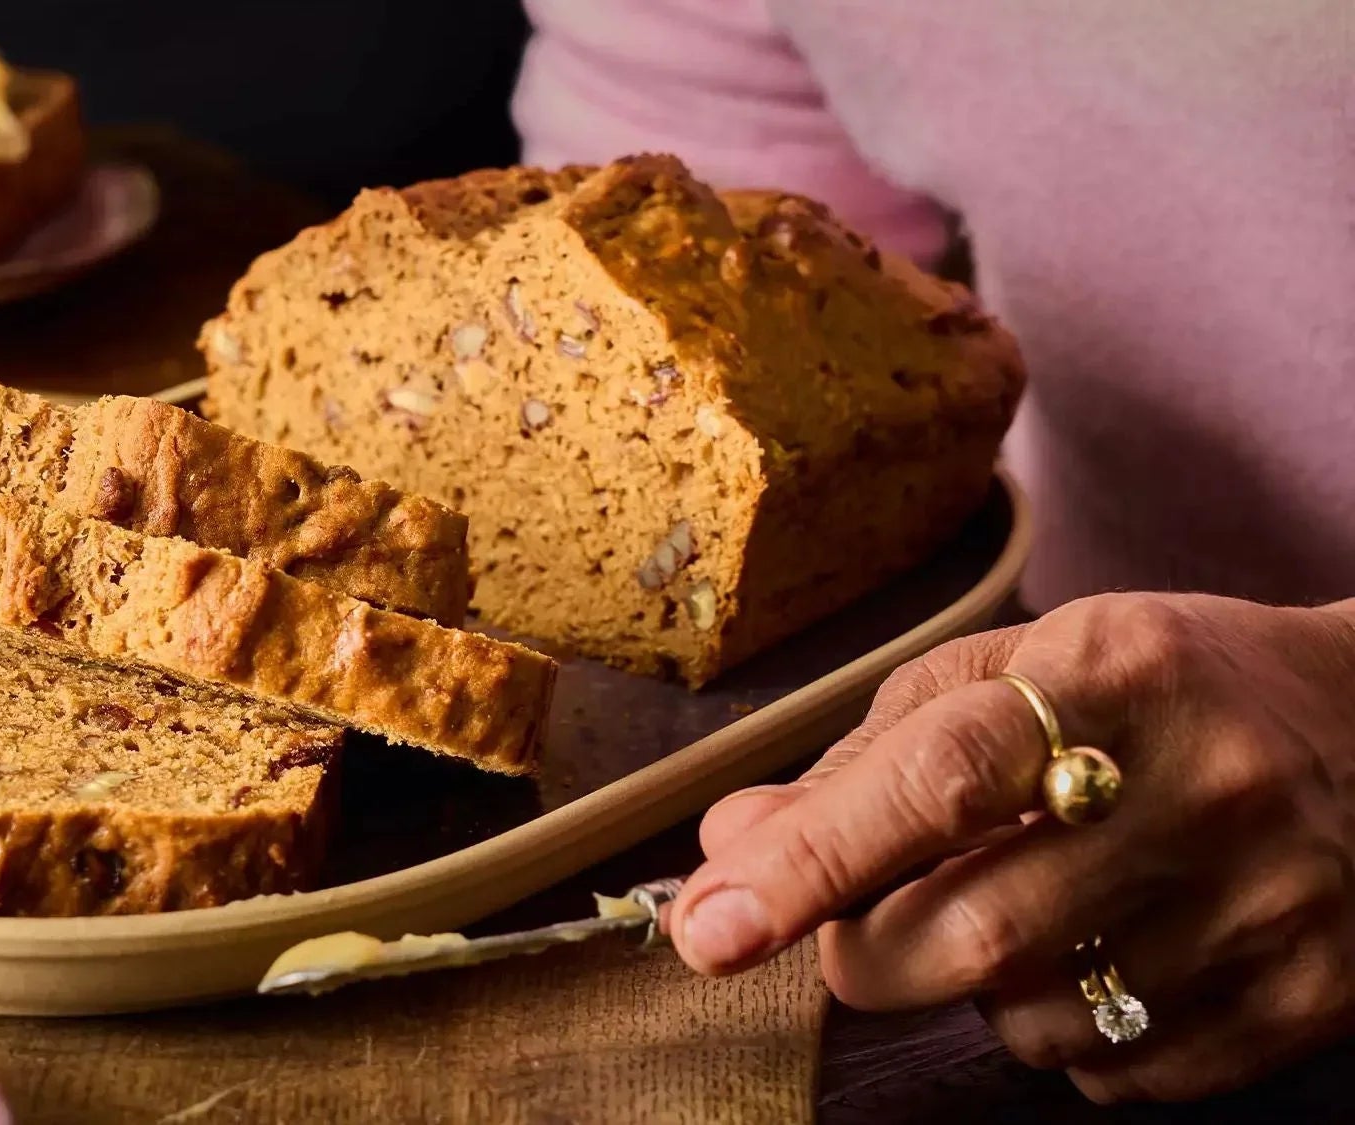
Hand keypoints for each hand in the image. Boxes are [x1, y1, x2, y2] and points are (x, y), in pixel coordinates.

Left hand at [664, 592, 1354, 1101]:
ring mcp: (1270, 906)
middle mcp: (1206, 789)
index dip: (811, 860)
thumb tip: (730, 847)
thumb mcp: (1017, 672)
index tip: (708, 925)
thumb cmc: (1157, 689)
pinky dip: (1066, 1028)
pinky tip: (1107, 949)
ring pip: (1031, 1019)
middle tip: (855, 923)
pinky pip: (1114, 1071)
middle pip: (969, 932)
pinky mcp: (1309, 1001)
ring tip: (1029, 906)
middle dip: (864, 951)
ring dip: (977, 989)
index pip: (937, 781)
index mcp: (1117, 673)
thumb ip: (865, 759)